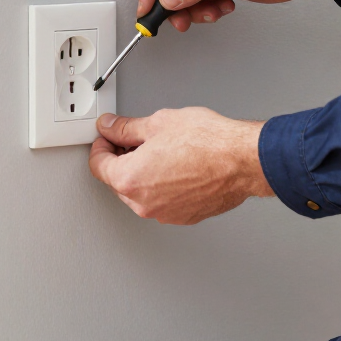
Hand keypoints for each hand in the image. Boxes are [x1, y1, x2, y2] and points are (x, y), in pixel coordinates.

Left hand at [88, 108, 274, 224]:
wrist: (243, 160)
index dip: (101, 146)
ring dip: (144, 174)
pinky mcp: (184, 217)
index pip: (98, 165)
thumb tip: (111, 127)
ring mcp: (164, 213)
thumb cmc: (208, 142)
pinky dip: (164, 186)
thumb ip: (126, 128)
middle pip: (118, 181)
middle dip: (123, 160)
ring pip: (141, 193)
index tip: (107, 138)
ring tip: (164, 151)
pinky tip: (178, 166)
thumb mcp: (158, 123)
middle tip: (137, 141)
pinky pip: (163, 201)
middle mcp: (143, 203)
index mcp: (129, 178)